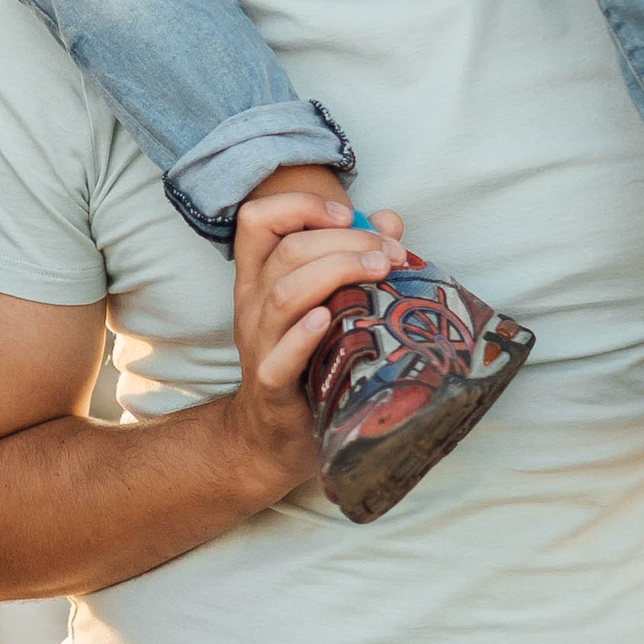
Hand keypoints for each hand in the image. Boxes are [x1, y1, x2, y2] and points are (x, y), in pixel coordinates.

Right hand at [222, 190, 411, 490]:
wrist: (275, 437)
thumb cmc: (309, 361)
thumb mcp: (328, 302)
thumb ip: (355, 257)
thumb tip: (391, 222)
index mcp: (259, 278)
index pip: (257, 219)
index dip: (300, 205)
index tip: (346, 214)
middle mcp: (252, 305)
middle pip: (287, 251)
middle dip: (345, 241)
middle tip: (391, 253)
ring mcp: (258, 345)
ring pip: (284, 293)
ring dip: (336, 273)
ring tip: (379, 272)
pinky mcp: (271, 385)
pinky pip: (279, 357)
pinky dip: (303, 336)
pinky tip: (329, 320)